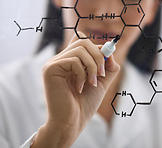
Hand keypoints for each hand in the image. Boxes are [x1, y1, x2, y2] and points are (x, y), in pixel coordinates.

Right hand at [32, 32, 119, 147]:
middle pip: (83, 41)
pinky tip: (79, 87)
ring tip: (91, 83)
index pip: (83, 40)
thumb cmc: (84, 104)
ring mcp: (53, 63)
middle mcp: (60, 59)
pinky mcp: (50, 69)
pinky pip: (73, 60)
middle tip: (101, 75)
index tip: (107, 62)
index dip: (98, 48)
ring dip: (92, 67)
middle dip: (98, 56)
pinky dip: (82, 74)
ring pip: (80, 49)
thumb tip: (110, 51)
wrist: (72, 122)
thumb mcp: (101, 82)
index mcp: (70, 60)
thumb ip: (107, 67)